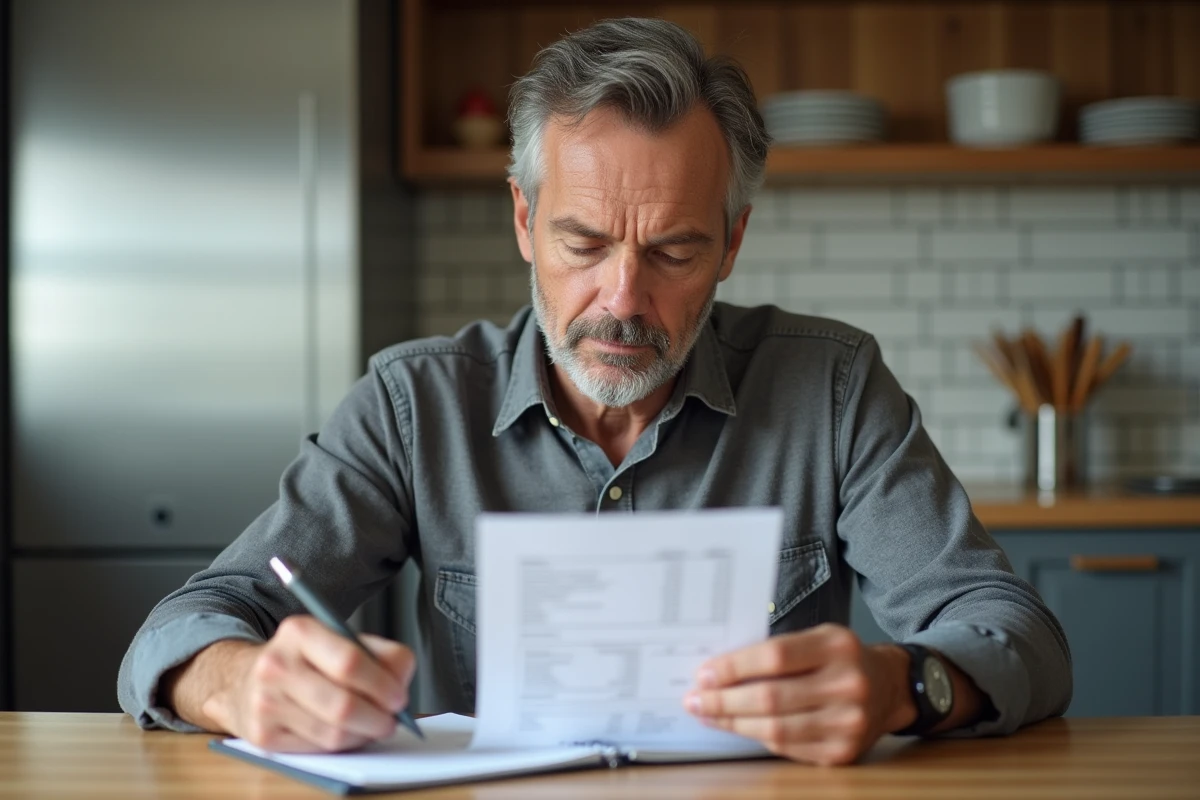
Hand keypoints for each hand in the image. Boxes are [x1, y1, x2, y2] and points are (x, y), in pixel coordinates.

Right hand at [168, 616, 414, 752]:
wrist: (243, 680)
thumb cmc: (303, 660)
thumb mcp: (337, 639)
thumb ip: (379, 652)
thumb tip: (402, 679)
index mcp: (300, 632)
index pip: (350, 662)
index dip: (382, 684)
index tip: (399, 697)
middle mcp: (277, 665)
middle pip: (343, 704)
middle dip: (378, 718)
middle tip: (392, 720)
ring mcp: (266, 703)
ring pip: (333, 733)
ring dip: (363, 734)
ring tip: (373, 726)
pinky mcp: (263, 736)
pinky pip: (317, 749)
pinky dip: (342, 744)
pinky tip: (347, 733)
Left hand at [682, 623, 914, 764]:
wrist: (891, 688)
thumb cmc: (842, 659)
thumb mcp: (818, 638)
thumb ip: (778, 650)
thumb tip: (720, 670)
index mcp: (837, 646)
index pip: (775, 656)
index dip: (734, 667)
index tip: (704, 674)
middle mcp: (847, 685)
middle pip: (771, 697)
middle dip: (724, 700)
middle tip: (695, 699)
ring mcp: (847, 723)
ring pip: (775, 728)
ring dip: (732, 723)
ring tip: (707, 714)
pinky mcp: (842, 752)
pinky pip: (787, 748)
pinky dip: (756, 737)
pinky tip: (736, 728)